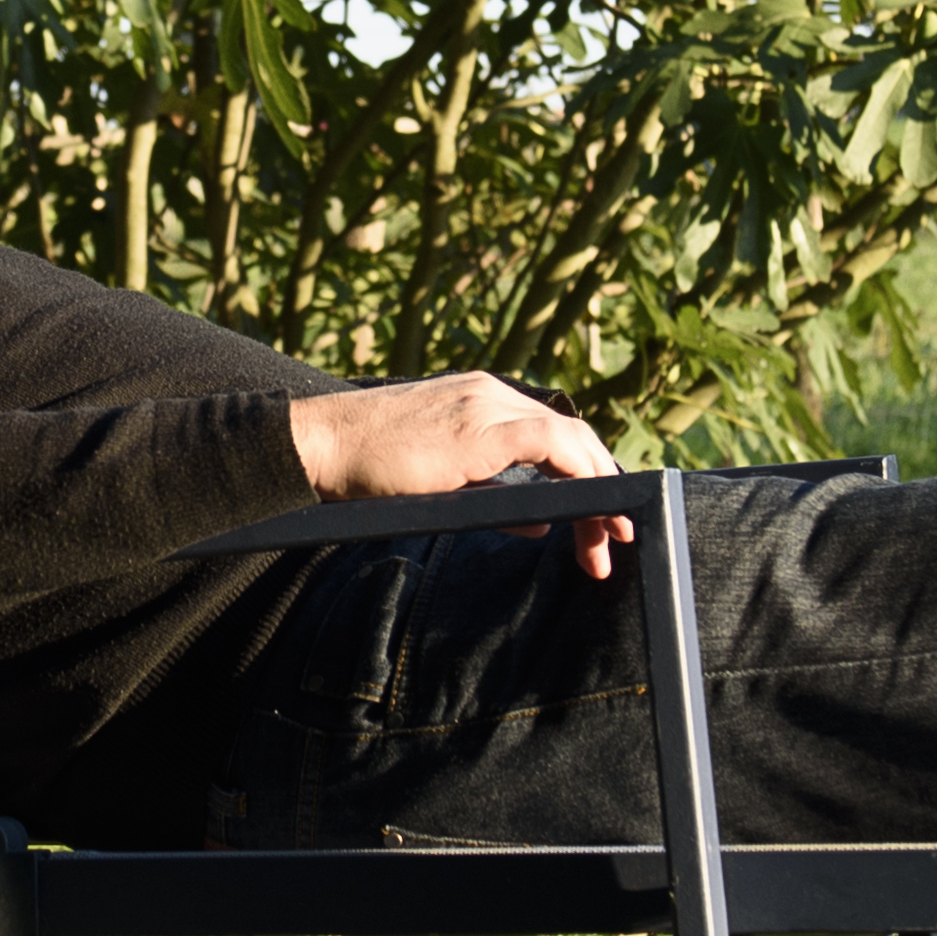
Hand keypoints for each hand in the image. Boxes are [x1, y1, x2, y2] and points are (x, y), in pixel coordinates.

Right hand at [286, 374, 632, 578]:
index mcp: (482, 400)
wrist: (322, 446)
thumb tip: (540, 523)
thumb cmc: (367, 469)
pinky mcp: (480, 428)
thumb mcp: (443, 483)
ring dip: (600, 491)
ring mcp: (487, 406)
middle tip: (614, 541)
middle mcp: (492, 393)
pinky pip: (553, 444)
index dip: (590, 473)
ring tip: (610, 538)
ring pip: (572, 439)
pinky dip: (583, 473)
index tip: (605, 516)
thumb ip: (495, 495)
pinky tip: (594, 508)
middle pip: (573, 437)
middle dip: (603, 490)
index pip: (556, 433)